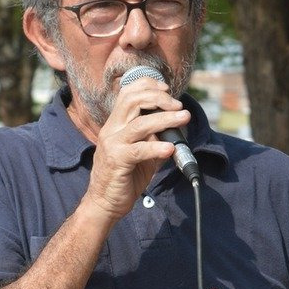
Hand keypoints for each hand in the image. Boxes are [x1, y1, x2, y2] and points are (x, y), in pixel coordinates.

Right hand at [83, 78, 189, 219]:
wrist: (105, 203)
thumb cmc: (124, 176)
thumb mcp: (141, 153)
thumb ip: (154, 139)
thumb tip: (176, 129)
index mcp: (115, 124)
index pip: (127, 93)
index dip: (147, 85)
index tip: (166, 88)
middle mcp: (112, 130)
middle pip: (133, 101)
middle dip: (159, 98)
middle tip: (179, 106)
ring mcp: (112, 144)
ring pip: (139, 124)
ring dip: (165, 119)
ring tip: (183, 118)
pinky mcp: (117, 161)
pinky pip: (139, 150)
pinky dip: (156, 147)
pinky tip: (171, 148)